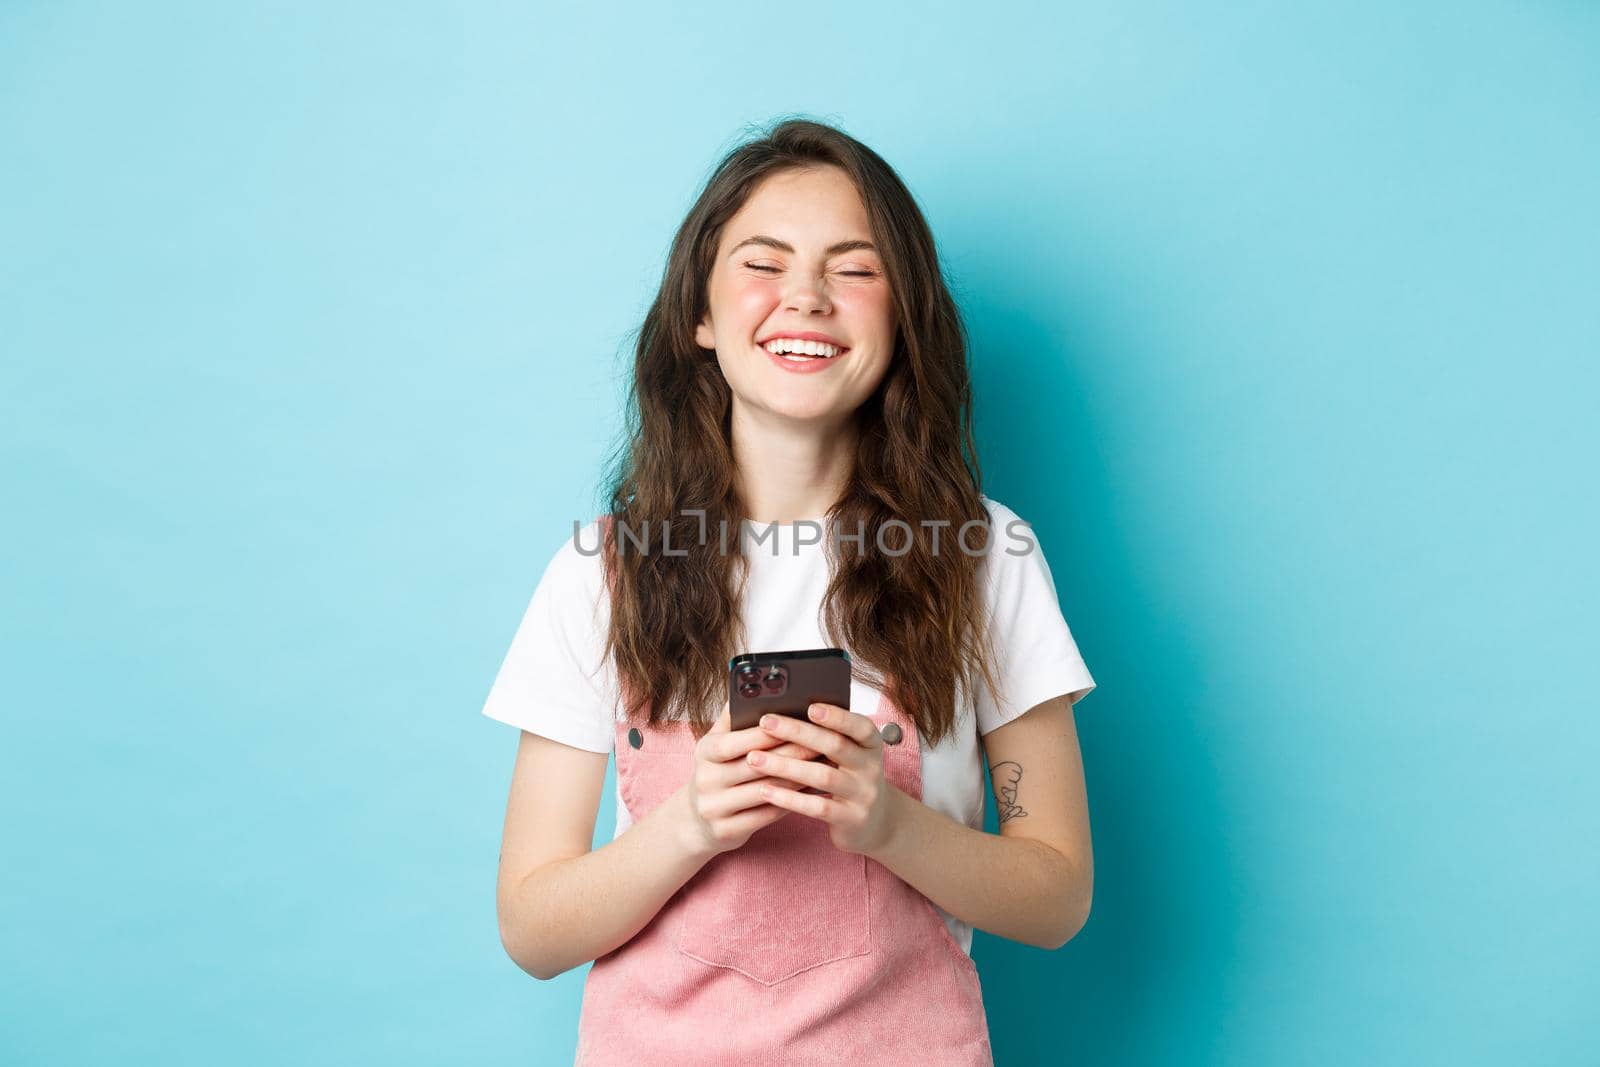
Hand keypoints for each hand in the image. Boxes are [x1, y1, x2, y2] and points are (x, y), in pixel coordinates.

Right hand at [679, 701, 827, 858]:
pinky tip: (812, 793)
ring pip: (764, 791)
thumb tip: (750, 684)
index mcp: (705, 752)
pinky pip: (766, 816)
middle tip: (823, 743)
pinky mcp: (726, 831)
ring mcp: (714, 807)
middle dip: (792, 753)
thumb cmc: (717, 773)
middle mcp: (706, 779)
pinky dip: (791, 803)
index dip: (771, 732)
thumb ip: (733, 717)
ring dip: (796, 779)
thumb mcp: (716, 743)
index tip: (801, 722)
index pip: (740, 739)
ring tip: (823, 767)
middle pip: (756, 764)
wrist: (695, 821)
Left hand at [745, 702, 901, 856]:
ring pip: (822, 776)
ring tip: (754, 758)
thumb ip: (829, 737)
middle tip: (766, 722)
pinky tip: (765, 790)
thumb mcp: (851, 756)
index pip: (861, 726)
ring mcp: (864, 795)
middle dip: (798, 732)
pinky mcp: (851, 819)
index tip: (810, 706)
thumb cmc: (852, 778)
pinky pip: (817, 807)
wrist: (878, 822)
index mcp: (872, 745)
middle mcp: (871, 768)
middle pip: (836, 745)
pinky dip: (790, 798)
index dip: (838, 716)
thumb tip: (785, 713)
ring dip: (785, 766)